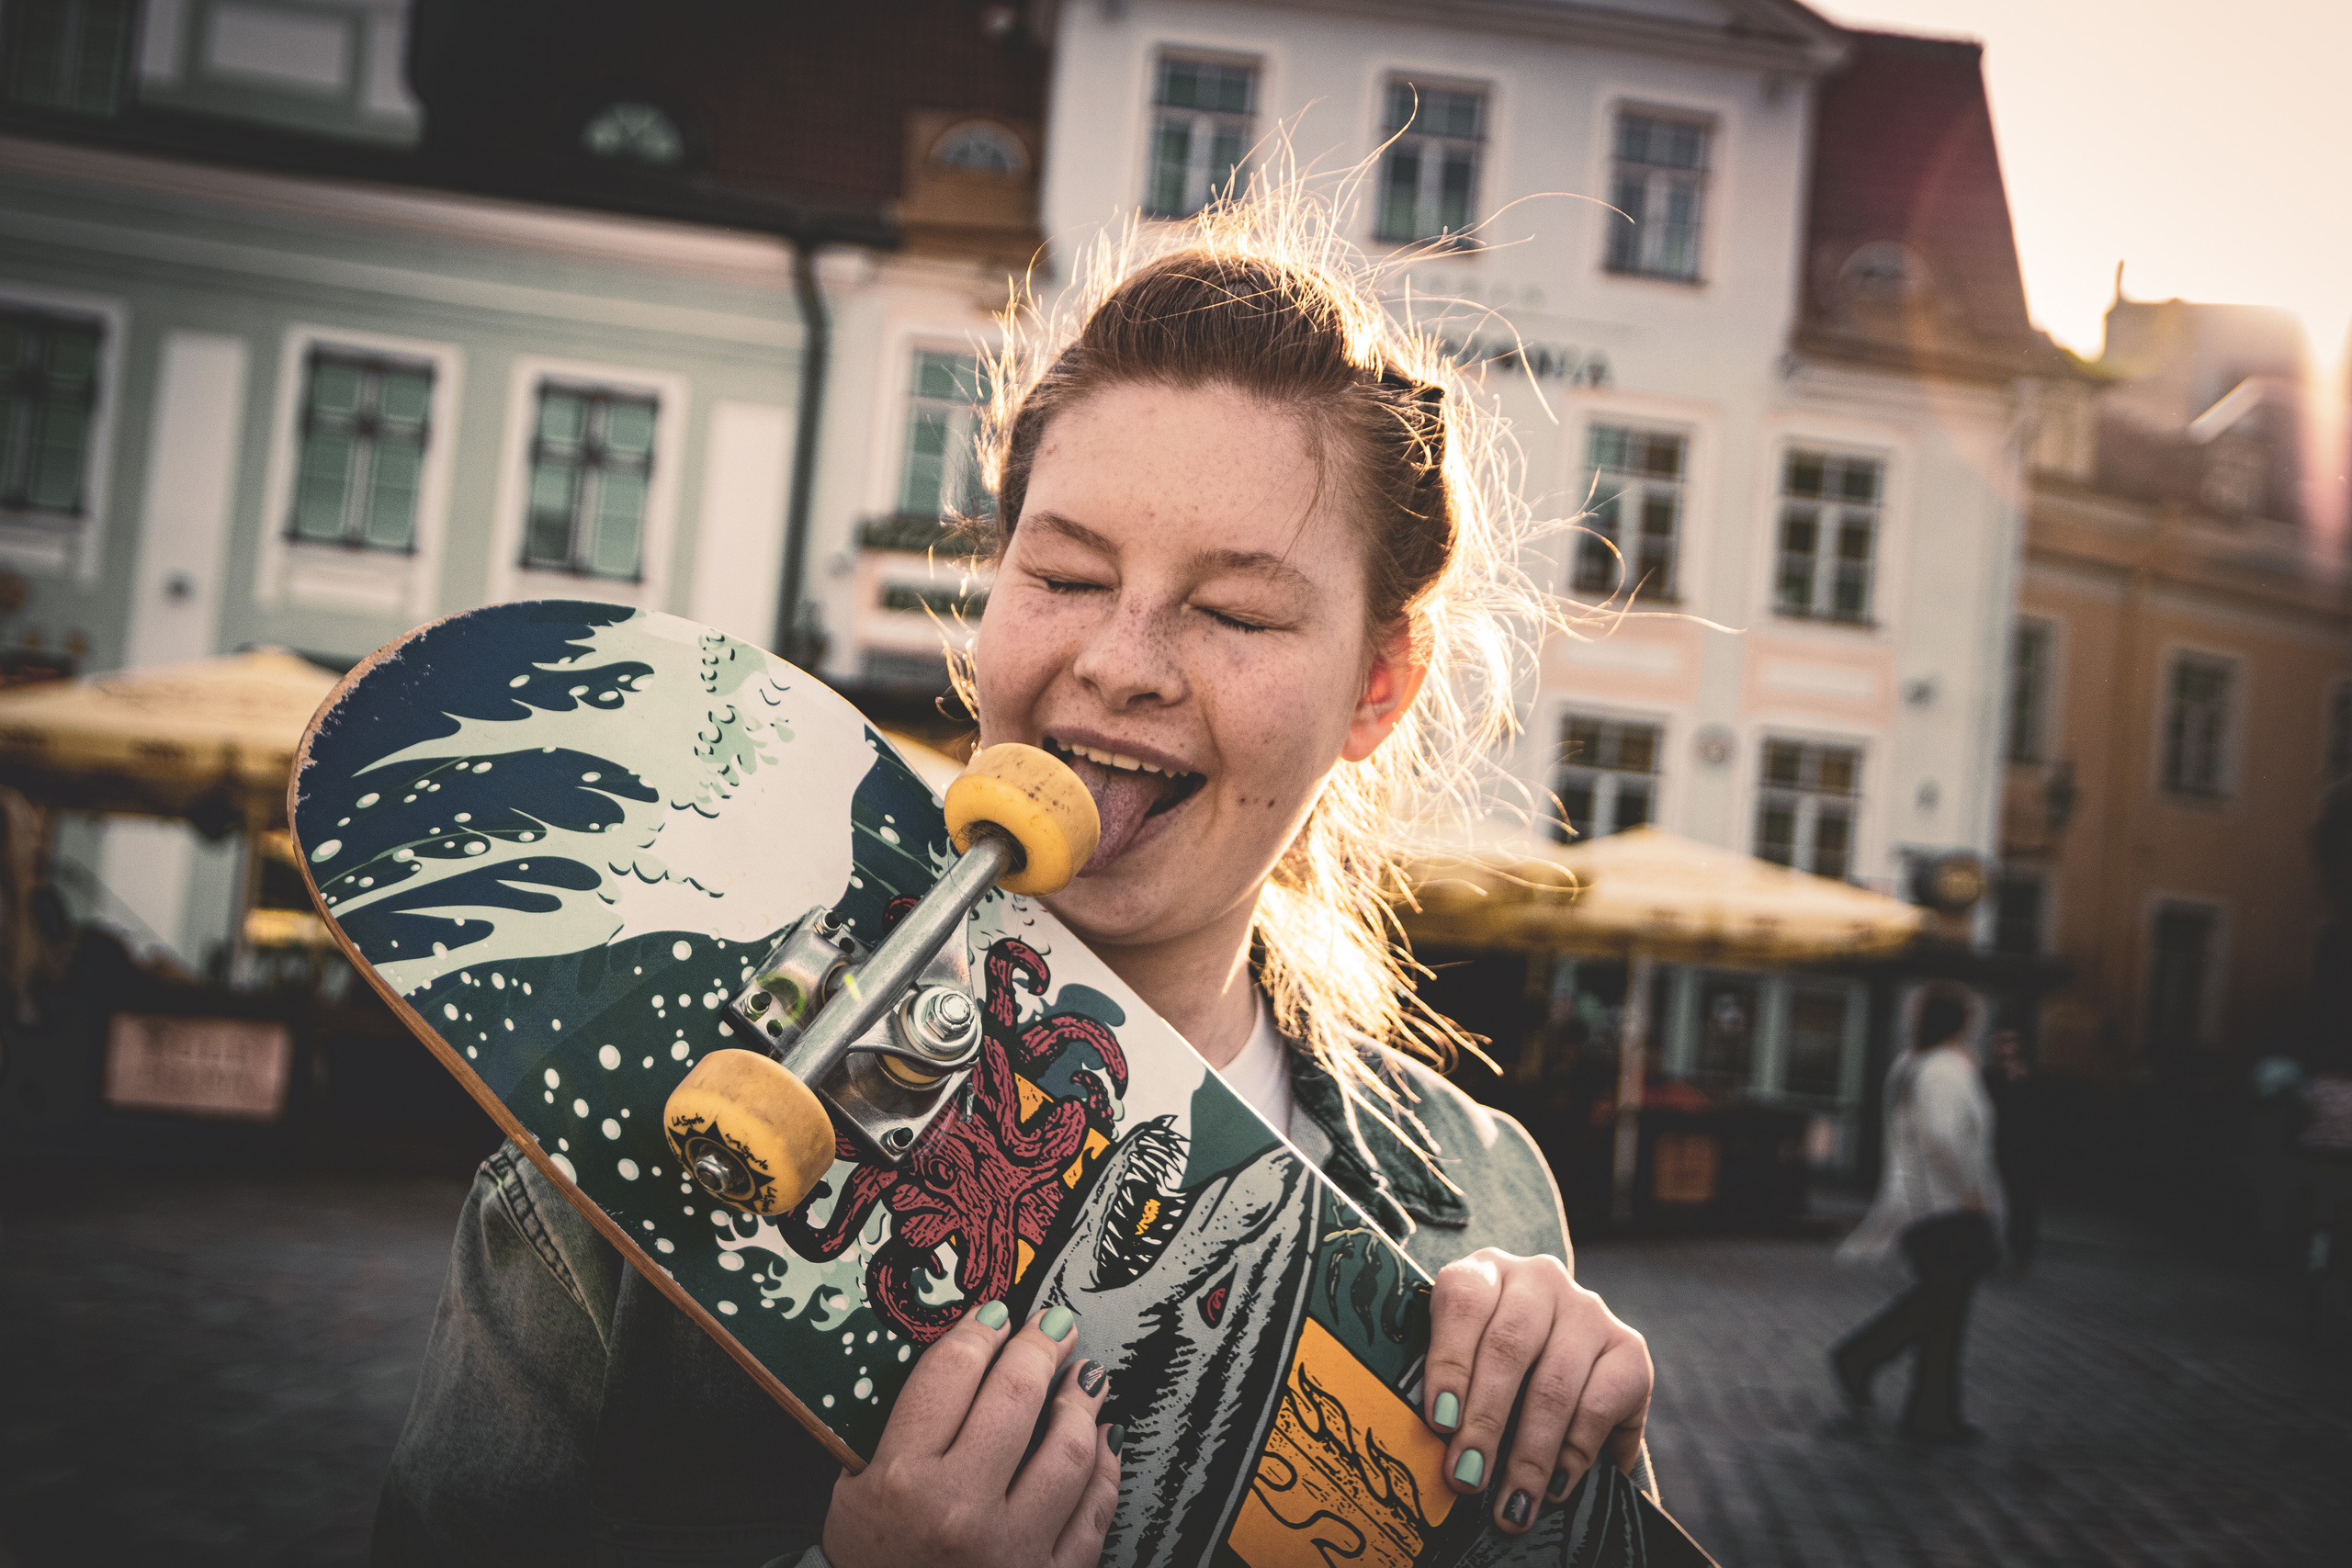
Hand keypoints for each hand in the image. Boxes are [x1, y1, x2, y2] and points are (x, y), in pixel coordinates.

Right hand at [822, 1302, 1121, 1567]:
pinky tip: (1104, 1440)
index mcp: (902, 1480)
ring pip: (1069, 1450)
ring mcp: (1011, 1549)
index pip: (950, 1374)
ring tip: (1086, 1378)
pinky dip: (1106, 1467)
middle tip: (1055, 1326)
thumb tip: (957, 1357)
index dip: (979, 1329)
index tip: (995, 1314)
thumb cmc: (871, 1564)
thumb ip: (896, 1427)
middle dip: (1041, 1346)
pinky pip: (1095, 1510)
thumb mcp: (853, 1494)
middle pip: (1016, 1396)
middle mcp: (959, 1510)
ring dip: (1081, 1402)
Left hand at [1424, 1249, 1651, 1534]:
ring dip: (1529, 1453)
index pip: (1463, 1303)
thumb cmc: (1492, 1371)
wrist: (1560, 1366)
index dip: (1449, 1364)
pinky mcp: (1629, 1347)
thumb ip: (1447, 1392)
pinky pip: (1599, 1405)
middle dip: (1485, 1423)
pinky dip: (1574, 1453)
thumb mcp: (1464, 1365)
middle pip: (1508, 1347)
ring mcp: (1588, 1310)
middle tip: (1467, 1478)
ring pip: (1554, 1384)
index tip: (1439, 1422)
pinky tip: (1555, 1486)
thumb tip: (1433, 1455)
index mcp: (1485, 1271)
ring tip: (1511, 1502)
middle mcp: (1539, 1279)